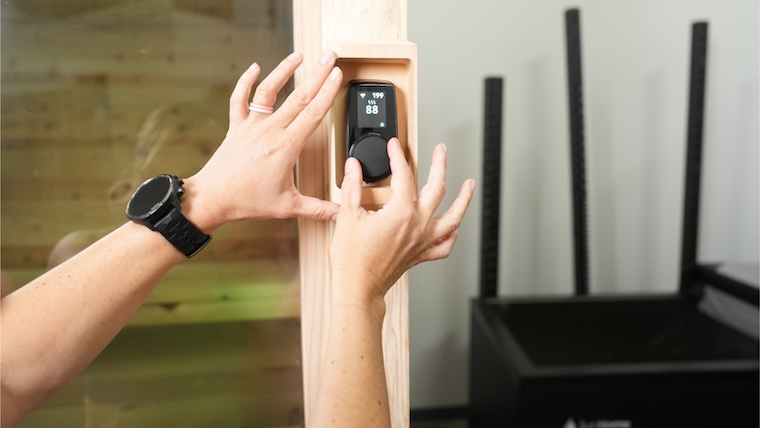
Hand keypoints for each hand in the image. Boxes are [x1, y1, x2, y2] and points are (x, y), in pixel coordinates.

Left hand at [185, 50, 342, 231]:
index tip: (337, 75)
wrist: (212, 198)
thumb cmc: (246, 202)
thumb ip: (317, 208)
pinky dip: (246, 82)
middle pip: (298, 97)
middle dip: (317, 75)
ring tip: (299, 56)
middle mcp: (269, 131)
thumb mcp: (287, 207)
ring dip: (284, 71)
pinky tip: (254, 68)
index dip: (328, 92)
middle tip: (330, 57)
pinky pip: (240, 100)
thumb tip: (340, 213)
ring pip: (270, 92)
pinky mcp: (236, 128)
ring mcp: (251, 127)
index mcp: (286, 147)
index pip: (313, 114)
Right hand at [330, 139, 474, 305]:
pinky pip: (445, 245)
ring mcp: (423, 241)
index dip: (398, 156)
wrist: (358, 288)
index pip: (403, 175)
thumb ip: (352, 187)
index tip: (394, 147)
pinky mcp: (421, 255)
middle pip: (437, 188)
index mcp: (401, 213)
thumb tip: (354, 167)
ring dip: (463, 200)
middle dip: (440, 165)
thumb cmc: (353, 260)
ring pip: (453, 218)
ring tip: (469, 186)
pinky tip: (454, 228)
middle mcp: (417, 225)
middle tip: (441, 151)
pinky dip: (452, 235)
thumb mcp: (348, 216)